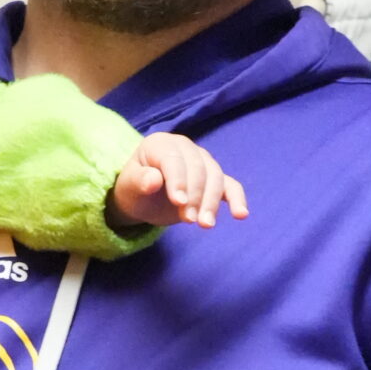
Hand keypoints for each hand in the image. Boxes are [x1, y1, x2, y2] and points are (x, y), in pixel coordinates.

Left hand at [108, 132, 247, 230]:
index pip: (174, 160)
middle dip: (196, 195)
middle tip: (189, 220)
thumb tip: (154, 180)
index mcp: (161, 144)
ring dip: (212, 202)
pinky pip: (230, 186)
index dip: (178, 180)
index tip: (179, 202)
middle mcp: (185, 148)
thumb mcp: (129, 187)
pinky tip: (241, 215)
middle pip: (198, 169)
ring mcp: (203, 162)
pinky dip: (237, 199)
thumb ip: (139, 181)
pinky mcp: (214, 179)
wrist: (143, 197)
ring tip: (205, 225)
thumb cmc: (134, 189)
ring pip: (215, 178)